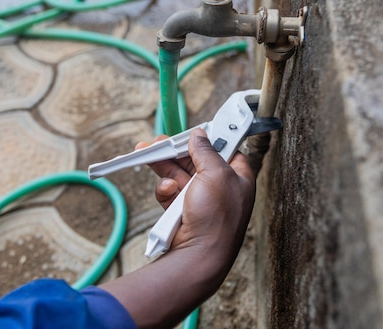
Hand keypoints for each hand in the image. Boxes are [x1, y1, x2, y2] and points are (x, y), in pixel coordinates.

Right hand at [143, 128, 254, 256]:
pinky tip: (166, 191)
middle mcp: (219, 187)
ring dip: (163, 164)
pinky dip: (165, 190)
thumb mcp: (216, 173)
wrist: (199, 254)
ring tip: (146, 152)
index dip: (210, 138)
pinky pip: (170, 192)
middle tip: (160, 141)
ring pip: (178, 173)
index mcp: (237, 177)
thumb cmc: (216, 217)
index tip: (195, 129)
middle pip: (195, 159)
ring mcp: (200, 199)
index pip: (225, 149)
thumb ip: (206, 150)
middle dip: (176, 150)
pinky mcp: (182, 210)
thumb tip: (199, 135)